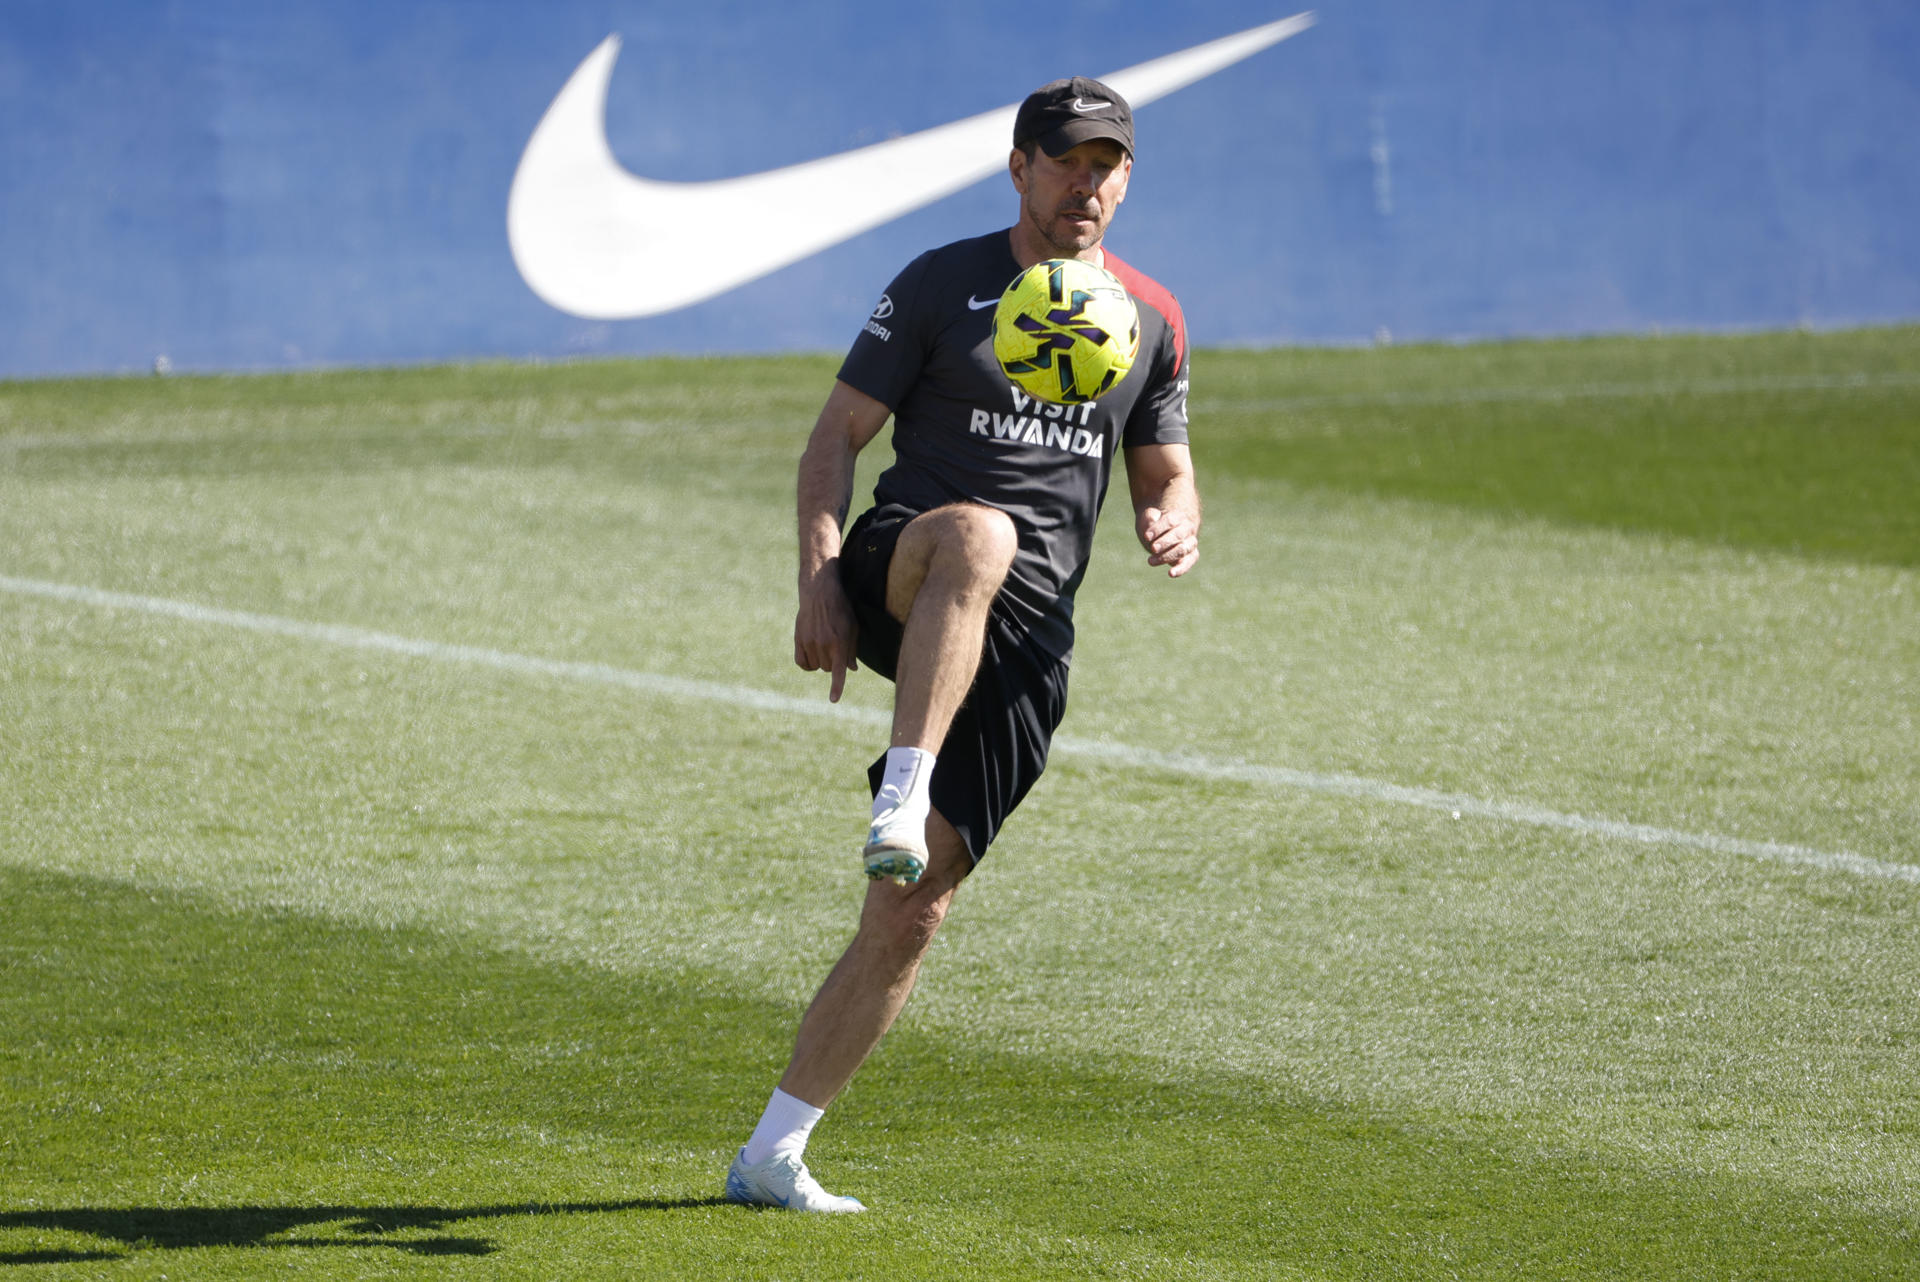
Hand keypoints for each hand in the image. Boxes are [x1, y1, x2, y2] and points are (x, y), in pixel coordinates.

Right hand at [794, 565, 859, 701]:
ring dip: (821, 662)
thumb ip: (852, 650)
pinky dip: (808, 664)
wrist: (820, 593)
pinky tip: (812, 656)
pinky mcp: (798, 640)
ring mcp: (809, 642)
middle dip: (833, 663)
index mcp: (840, 642)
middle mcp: (823, 644)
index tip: (833, 700)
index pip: (838, 670)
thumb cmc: (841, 610)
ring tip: (824, 647)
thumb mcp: (853, 628)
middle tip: (835, 648)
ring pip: (816, 667)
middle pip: (828, 669)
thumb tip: (851, 670)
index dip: (836, 686)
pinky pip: (802, 663)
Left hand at [1139, 506, 1199, 577]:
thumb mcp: (1148, 518)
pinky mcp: (1191, 556)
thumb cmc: (1154, 525)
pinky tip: (1170, 573)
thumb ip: (1150, 517)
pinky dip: (1181, 569)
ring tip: (1150, 561)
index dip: (1158, 529)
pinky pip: (1189, 562)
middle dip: (1164, 542)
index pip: (1171, 521)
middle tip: (1153, 548)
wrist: (1163, 534)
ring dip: (1167, 556)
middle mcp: (1187, 529)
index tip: (1146, 536)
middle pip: (1178, 535)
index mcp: (1178, 516)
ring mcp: (1190, 543)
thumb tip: (1153, 519)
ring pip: (1182, 549)